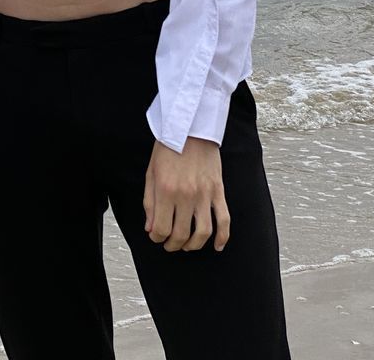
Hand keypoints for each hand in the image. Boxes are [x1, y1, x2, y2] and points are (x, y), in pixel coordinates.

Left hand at [142, 135, 229, 252]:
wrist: (190, 128)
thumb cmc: (167, 149)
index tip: (156, 236)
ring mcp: (204, 194)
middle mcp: (185, 195)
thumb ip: (149, 202)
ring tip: (188, 245)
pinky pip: (224, 220)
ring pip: (203, 233)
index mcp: (165, 190)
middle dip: (173, 245)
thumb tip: (150, 229)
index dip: (157, 238)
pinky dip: (222, 238)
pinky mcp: (218, 191)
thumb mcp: (151, 173)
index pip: (161, 229)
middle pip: (181, 234)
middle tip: (170, 244)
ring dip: (194, 245)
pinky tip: (217, 246)